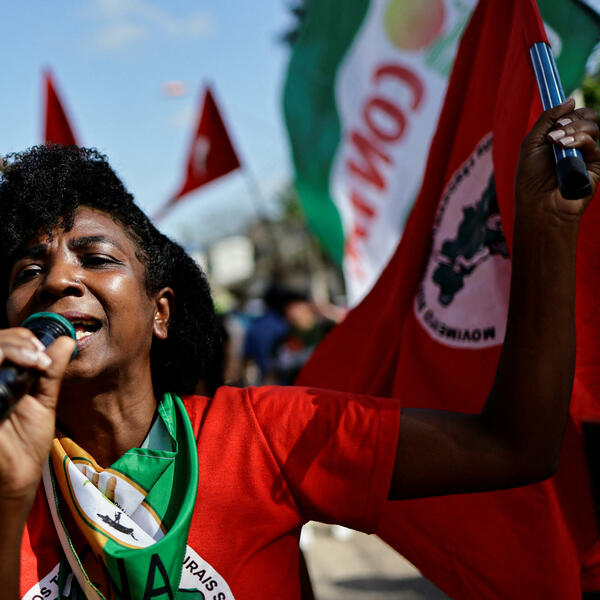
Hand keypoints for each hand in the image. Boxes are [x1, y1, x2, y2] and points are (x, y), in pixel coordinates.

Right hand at [0, 329, 74, 506]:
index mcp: (1, 378)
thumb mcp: (43, 399)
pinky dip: (1, 360)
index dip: (20, 338)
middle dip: (18, 341)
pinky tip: (21, 369)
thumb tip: (65, 341)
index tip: (43, 351)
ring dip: (11, 347)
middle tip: (39, 355)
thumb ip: (50, 371)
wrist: (19, 475)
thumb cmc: (26, 442)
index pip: (2, 342)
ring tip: (35, 360)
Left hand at [515, 97, 599, 220]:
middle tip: (556, 128)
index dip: (570, 111)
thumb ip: (547, 119)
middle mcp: (576, 144)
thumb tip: (570, 99)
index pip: (575, 115)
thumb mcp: (532, 143)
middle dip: (572, 118)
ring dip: (573, 129)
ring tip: (556, 142)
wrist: (538, 203)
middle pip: (588, 117)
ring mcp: (587, 154)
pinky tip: (564, 147)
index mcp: (561, 138)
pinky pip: (594, 144)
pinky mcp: (596, 165)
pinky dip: (579, 141)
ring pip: (593, 127)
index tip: (559, 113)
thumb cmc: (530, 177)